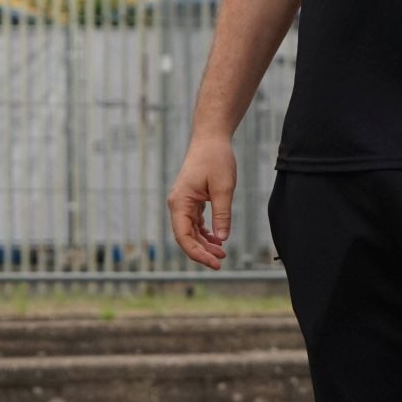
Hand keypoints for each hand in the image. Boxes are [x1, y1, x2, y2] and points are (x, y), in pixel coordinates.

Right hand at [167, 136, 236, 269]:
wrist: (211, 138)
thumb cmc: (216, 159)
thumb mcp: (223, 188)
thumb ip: (222, 214)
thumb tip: (222, 239)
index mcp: (180, 202)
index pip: (184, 237)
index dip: (198, 254)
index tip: (215, 263)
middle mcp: (177, 204)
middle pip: (186, 236)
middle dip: (202, 251)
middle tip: (222, 261)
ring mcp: (183, 202)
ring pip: (190, 230)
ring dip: (204, 243)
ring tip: (222, 252)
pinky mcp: (191, 199)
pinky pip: (195, 222)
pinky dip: (205, 232)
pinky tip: (217, 239)